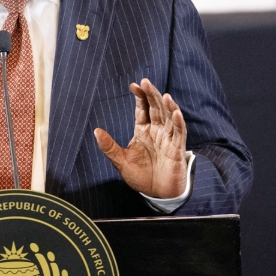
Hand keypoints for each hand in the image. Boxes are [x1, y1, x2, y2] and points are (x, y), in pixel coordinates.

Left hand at [94, 79, 188, 199]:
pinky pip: (179, 133)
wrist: (157, 194)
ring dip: (167, 106)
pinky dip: (178, 123)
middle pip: (155, 108)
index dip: (139, 96)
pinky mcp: (177, 149)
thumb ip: (109, 147)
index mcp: (143, 131)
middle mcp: (156, 131)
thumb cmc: (141, 177)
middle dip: (151, 95)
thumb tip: (96, 131)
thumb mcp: (121, 161)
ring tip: (164, 95)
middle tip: (146, 82)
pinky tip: (175, 113)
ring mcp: (168, 138)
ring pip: (169, 117)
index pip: (142, 109)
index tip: (134, 85)